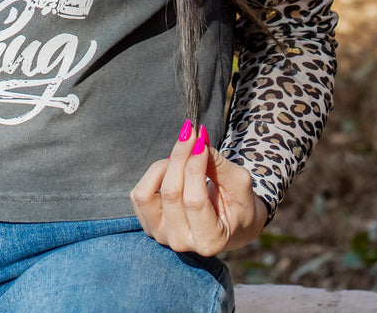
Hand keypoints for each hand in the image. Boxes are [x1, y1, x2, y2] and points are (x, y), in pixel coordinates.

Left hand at [130, 121, 268, 255]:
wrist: (228, 223)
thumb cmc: (237, 204)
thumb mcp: (238, 184)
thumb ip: (219, 164)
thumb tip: (197, 140)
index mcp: (210, 241)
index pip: (194, 200)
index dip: (195, 166)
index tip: (200, 140)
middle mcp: (181, 242)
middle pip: (170, 193)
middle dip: (179, 157)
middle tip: (190, 134)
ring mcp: (161, 236)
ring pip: (146, 194)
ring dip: (163, 166)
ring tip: (182, 156)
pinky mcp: (148, 225)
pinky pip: (138, 194)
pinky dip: (154, 174)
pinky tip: (172, 168)